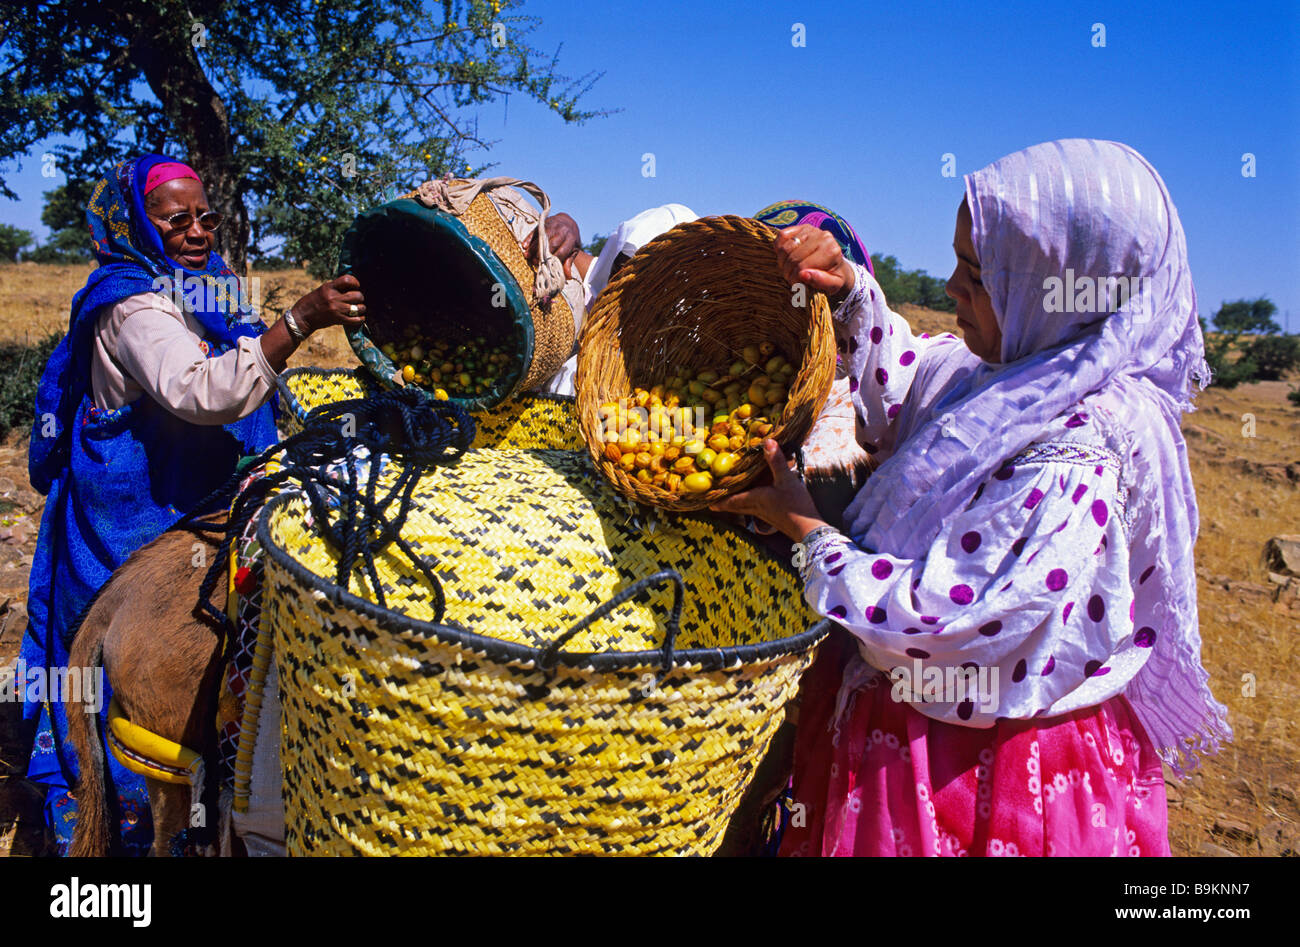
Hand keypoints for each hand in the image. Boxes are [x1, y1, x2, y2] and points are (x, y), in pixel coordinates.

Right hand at [292, 274, 366, 334]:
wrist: (302, 317)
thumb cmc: (312, 302)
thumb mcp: (322, 290)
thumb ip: (335, 288)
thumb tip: (350, 286)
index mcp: (329, 287)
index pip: (347, 279)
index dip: (355, 282)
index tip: (356, 286)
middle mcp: (333, 297)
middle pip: (357, 295)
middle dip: (360, 297)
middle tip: (357, 299)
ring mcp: (336, 309)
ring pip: (359, 307)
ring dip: (361, 308)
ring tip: (359, 308)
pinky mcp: (337, 320)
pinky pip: (355, 320)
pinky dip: (360, 319)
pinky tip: (360, 317)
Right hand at [525, 212, 580, 267]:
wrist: (568, 222)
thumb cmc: (570, 240)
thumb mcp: (573, 250)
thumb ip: (569, 261)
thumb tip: (567, 275)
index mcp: (571, 239)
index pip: (561, 251)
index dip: (553, 259)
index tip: (546, 267)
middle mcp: (562, 231)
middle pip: (551, 244)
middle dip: (542, 253)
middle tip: (534, 261)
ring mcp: (553, 226)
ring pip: (542, 237)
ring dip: (533, 247)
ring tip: (527, 255)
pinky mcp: (545, 223)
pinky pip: (536, 231)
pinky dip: (529, 238)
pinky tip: (524, 245)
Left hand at [709, 439, 827, 541]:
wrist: (809, 529)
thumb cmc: (795, 506)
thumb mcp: (786, 480)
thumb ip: (776, 461)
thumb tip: (767, 442)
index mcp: (755, 499)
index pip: (732, 500)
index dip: (719, 500)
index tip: (707, 501)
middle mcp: (756, 508)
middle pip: (735, 506)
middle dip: (724, 503)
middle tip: (712, 502)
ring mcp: (765, 515)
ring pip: (745, 509)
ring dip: (736, 504)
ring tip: (729, 500)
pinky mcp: (774, 518)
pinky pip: (756, 510)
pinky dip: (750, 504)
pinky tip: (756, 502)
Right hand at [774, 224, 855, 305]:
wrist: (836, 264)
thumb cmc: (833, 276)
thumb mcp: (834, 285)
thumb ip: (821, 282)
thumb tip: (803, 274)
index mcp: (831, 251)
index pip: (802, 267)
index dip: (795, 279)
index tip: (797, 284)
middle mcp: (823, 237)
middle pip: (792, 258)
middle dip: (788, 272)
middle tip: (791, 278)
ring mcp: (811, 230)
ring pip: (785, 248)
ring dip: (782, 262)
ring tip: (789, 269)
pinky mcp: (801, 227)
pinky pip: (782, 236)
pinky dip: (778, 248)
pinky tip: (786, 257)